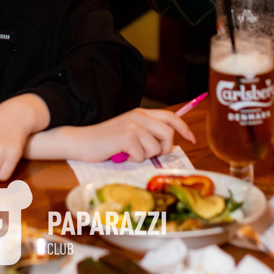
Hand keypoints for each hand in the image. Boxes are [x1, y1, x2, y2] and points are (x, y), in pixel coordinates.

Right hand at [60, 108, 195, 163]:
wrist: (81, 141)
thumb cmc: (106, 141)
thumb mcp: (129, 132)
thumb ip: (147, 133)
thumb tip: (167, 145)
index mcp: (141, 113)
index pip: (170, 116)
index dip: (184, 128)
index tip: (192, 139)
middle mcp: (139, 116)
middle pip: (168, 133)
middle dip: (164, 148)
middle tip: (151, 155)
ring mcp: (132, 125)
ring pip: (155, 148)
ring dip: (145, 156)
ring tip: (130, 153)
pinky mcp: (126, 137)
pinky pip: (141, 155)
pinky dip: (133, 159)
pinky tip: (122, 154)